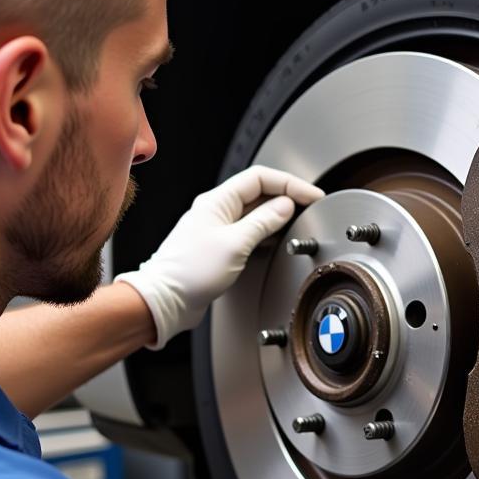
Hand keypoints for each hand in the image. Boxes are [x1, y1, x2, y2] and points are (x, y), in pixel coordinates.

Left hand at [116, 165, 323, 349]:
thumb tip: (285, 206)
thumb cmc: (190, 273)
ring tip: (298, 221)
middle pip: (259, 192)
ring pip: (254, 212)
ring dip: (278, 214)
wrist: (167, 300)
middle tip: (310, 206)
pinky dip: (266, 231)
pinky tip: (276, 239)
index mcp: (217, 201)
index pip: (260, 178)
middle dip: (287, 196)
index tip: (311, 195)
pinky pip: (248, 230)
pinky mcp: (219, 246)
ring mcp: (217, 228)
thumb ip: (263, 222)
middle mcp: (216, 210)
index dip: (290, 184)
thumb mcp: (236, 244)